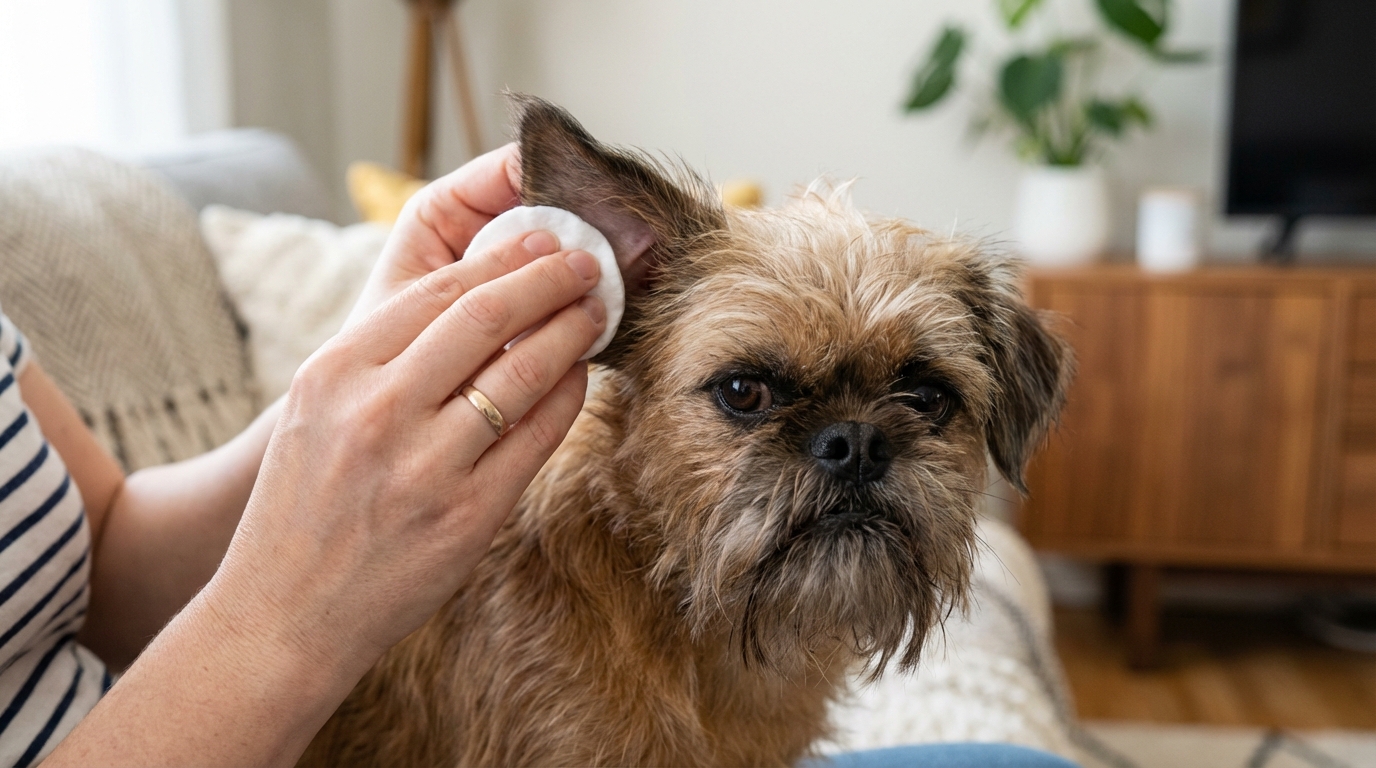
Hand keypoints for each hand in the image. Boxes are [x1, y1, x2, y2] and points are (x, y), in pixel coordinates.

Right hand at [45, 150, 606, 767]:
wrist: (283, 614)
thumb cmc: (303, 505)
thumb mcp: (316, 411)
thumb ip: (381, 357)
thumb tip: (476, 299)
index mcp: (333, 373)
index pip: (436, 292)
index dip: (501, 259)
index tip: (539, 240)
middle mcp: (377, 412)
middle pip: (486, 317)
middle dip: (547, 278)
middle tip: (584, 261)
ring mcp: (426, 467)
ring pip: (522, 372)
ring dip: (570, 331)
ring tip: (594, 310)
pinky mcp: (467, 516)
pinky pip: (537, 437)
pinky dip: (568, 397)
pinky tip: (580, 376)